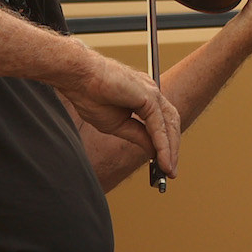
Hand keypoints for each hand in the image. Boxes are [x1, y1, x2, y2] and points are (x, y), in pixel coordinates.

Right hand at [57, 44, 182, 177]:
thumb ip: (137, 136)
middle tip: (170, 172)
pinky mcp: (148, 96)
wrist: (80, 79)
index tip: (164, 164)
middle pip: (170, 124)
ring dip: (170, 149)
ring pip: (168, 125)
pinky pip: (158, 125)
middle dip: (172, 149)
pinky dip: (162, 143)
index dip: (165, 144)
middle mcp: (152, 93)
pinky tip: (161, 159)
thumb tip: (153, 151)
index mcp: (144, 97)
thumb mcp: (117, 125)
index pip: (162, 123)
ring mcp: (152, 92)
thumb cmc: (92, 96)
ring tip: (168, 169)